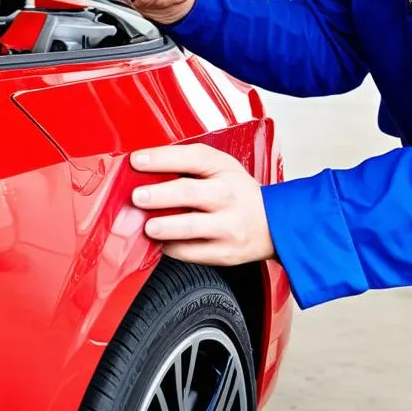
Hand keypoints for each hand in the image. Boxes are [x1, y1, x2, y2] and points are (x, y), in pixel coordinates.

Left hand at [130, 144, 275, 264]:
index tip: (137, 160)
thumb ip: (189, 166)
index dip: (163, 158)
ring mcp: (228, 226)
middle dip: (161, 195)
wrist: (273, 223)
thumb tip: (144, 171)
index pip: (194, 158)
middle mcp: (228, 196)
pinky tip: (163, 242)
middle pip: (190, 193)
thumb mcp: (222, 168)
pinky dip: (173, 248)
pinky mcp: (225, 253)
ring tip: (149, 227)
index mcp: (224, 169)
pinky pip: (193, 252)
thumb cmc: (237, 192)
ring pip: (192, 227)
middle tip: (138, 196)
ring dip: (166, 226)